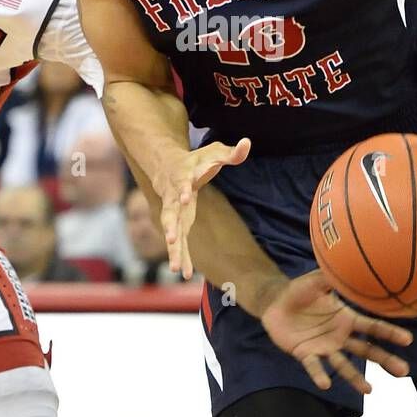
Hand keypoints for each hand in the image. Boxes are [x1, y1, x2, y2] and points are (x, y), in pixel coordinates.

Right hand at [153, 138, 250, 278]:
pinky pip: (178, 242)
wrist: (168, 168)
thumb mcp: (213, 152)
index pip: (182, 183)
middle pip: (169, 214)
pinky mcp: (177, 224)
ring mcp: (172, 213)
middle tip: (170, 239)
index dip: (183, 189)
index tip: (186, 197)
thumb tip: (247, 143)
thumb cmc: (194, 160)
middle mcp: (173, 199)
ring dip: (174, 250)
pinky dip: (181, 256)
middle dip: (170, 227)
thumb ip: (230, 152)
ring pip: (171, 233)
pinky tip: (185, 273)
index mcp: (181, 178)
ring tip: (176, 267)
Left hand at [260, 270, 412, 394]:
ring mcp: (324, 347)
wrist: (274, 303)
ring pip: (344, 365)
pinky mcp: (306, 354)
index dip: (389, 333)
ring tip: (368, 390)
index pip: (372, 328)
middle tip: (404, 371)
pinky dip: (319, 375)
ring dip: (355, 378)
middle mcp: (339, 336)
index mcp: (346, 318)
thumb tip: (354, 262)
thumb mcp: (317, 280)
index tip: (408, 340)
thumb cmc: (299, 290)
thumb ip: (334, 276)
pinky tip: (326, 384)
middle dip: (384, 360)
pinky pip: (314, 366)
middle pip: (366, 350)